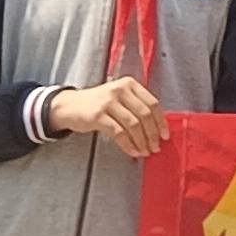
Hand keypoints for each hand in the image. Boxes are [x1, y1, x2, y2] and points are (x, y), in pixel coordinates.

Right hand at [52, 78, 168, 158]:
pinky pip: (119, 133)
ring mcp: (108, 102)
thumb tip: (156, 127)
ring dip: (142, 141)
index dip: (161, 121)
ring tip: (144, 151)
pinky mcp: (98, 116)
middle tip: (155, 146)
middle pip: (145, 115)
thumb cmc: (97, 103)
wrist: (70, 106)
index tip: (165, 135)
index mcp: (129, 84)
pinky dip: (128, 144)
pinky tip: (132, 151)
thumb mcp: (119, 97)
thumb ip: (136, 106)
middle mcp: (120, 90)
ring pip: (133, 125)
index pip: (153, 103)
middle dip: (153, 134)